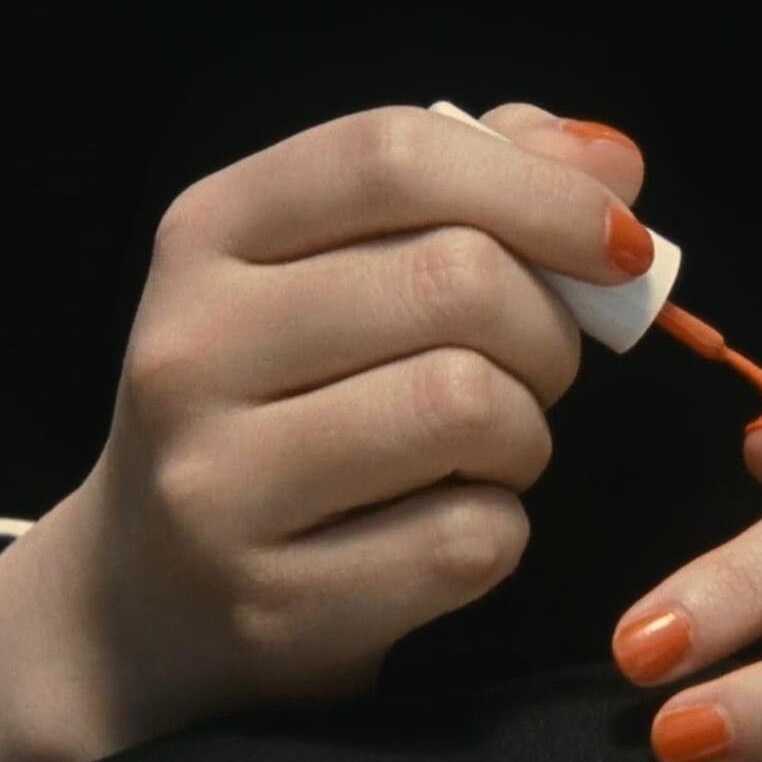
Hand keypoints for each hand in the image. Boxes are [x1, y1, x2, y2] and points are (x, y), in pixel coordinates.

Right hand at [0, 102, 650, 761]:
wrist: (142, 598)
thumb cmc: (278, 407)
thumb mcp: (331, 273)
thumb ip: (467, 192)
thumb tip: (608, 164)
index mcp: (207, 234)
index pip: (392, 155)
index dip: (540, 188)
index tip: (619, 245)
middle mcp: (190, 348)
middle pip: (457, 280)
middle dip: (549, 329)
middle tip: (540, 369)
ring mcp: (217, 485)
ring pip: (471, 406)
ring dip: (526, 432)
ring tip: (491, 449)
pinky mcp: (273, 605)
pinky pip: (470, 539)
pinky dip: (500, 530)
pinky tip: (450, 526)